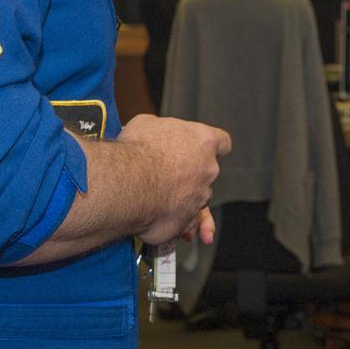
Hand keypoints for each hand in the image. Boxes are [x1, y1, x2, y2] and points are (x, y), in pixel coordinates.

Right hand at [118, 115, 230, 244]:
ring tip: (159, 199)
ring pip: (195, 201)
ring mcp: (199, 198)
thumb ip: (160, 129)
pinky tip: (157, 217)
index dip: (211, 147)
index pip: (222, 142)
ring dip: (181, 201)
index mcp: (203, 141)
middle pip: (206, 174)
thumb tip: (153, 131)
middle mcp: (208, 170)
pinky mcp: (186, 222)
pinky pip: (184, 224)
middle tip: (167, 176)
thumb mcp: (145, 124)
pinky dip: (173, 222)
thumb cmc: (137, 152)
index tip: (203, 150)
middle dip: (190, 176)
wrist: (127, 184)